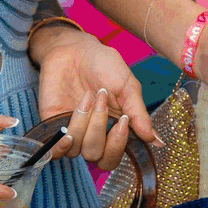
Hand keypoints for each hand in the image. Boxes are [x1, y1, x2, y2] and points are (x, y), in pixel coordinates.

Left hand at [35, 32, 159, 169]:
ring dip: (84, 123)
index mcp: (113, 130)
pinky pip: (55, 150)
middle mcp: (92, 135)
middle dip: (100, 129)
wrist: (75, 49)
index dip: (118, 145)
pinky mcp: (52, 126)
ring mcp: (72, 131)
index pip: (114, 157)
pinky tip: (66, 134)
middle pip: (97, 156)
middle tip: (102, 99)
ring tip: (87, 95)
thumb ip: (139, 115)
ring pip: (78, 150)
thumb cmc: (104, 65)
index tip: (122, 121)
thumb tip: (156, 141)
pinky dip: (61, 146)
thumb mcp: (128, 87)